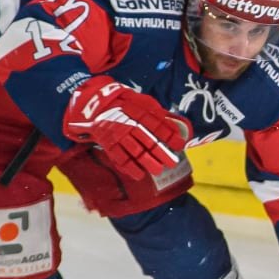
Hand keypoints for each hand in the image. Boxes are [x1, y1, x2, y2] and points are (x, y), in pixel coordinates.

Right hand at [62, 75, 187, 176]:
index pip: (155, 123)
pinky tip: (139, 174)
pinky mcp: (108, 144)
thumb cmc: (127, 107)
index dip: (168, 134)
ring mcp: (116, 134)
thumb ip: (158, 114)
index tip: (180, 145)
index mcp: (136, 111)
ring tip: (158, 170)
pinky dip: (129, 167)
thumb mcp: (142, 104)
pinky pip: (118, 157)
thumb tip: (177, 128)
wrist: (98, 107)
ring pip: (133, 150)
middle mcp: (126, 123)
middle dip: (160, 152)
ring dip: (146, 161)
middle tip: (172, 162)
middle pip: (145, 139)